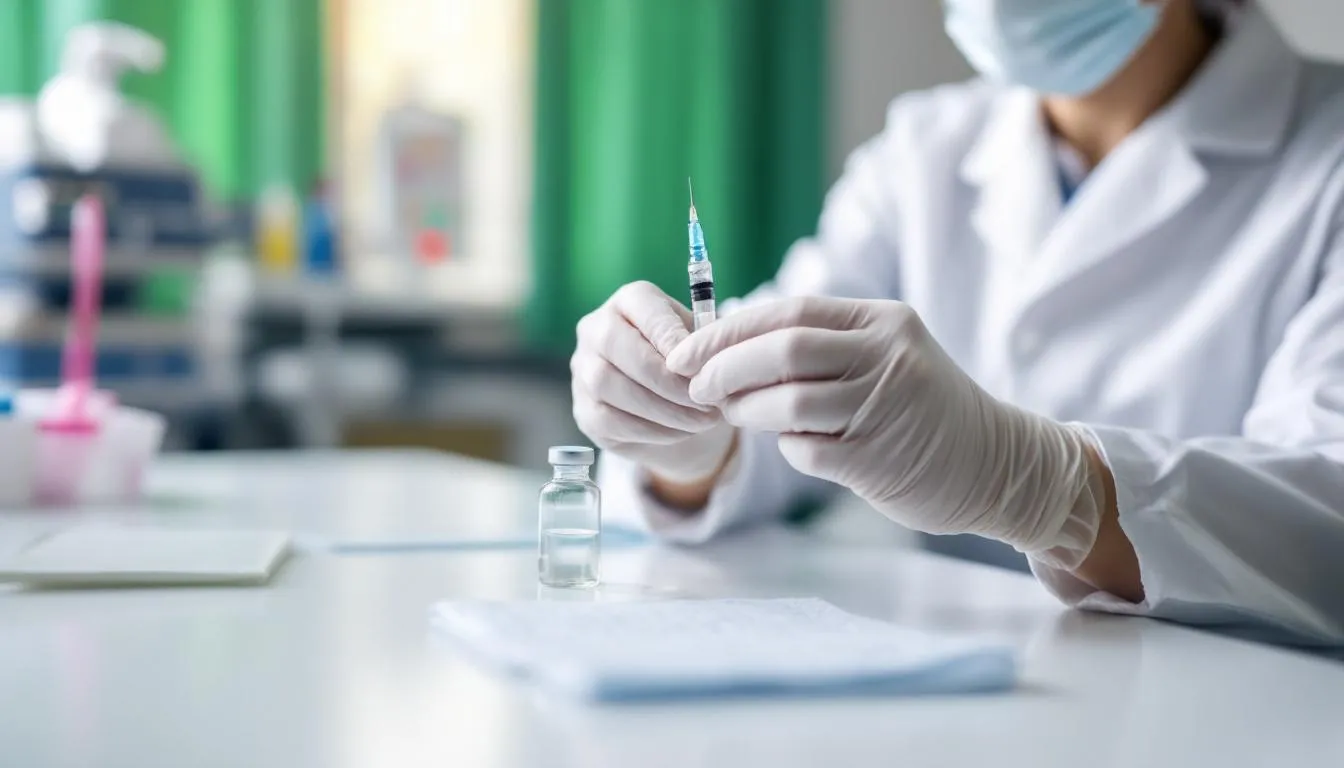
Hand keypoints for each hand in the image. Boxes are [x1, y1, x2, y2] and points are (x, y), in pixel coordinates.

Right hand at [572, 281, 735, 483]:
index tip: (704, 365)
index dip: (672, 337)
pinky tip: (680, 432)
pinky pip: (608, 420)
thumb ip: (702, 343)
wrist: (673, 406)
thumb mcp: (701, 343)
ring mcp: (582, 369)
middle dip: (666, 379)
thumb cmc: (688, 363)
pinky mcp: (583, 409)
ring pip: (608, 384)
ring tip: (700, 421)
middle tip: (704, 402)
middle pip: (617, 345)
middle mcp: (596, 328)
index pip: (641, 306)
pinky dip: (650, 430)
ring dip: (661, 408)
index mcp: (629, 301)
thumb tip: (704, 362)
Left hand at [665, 297, 1104, 567]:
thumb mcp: (884, 357)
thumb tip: (729, 347)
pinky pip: (807, 449)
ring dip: (747, 410)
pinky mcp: (880, 458)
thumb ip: (821, 347)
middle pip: (784, 349)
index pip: (789, 312)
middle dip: (725, 367)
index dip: (728, 331)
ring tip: (735, 416)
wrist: (995, 466)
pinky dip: (787, 448)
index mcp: (882, 322)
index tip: (686, 352)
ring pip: (789, 401)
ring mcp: (886, 407)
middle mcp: (887, 357)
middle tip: (696, 387)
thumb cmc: (920, 409)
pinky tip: (794, 445)